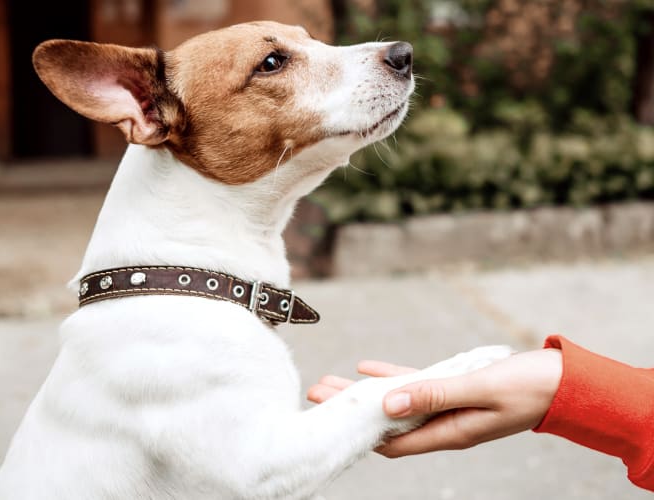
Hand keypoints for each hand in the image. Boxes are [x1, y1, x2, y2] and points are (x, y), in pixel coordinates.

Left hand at [307, 349, 561, 457]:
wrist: (564, 382)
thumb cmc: (528, 387)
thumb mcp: (479, 389)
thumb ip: (434, 395)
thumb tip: (388, 404)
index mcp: (449, 432)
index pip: (392, 441)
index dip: (359, 432)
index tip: (328, 418)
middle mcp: (444, 425)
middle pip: (386, 421)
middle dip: (351, 409)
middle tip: (316, 394)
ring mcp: (449, 409)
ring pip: (397, 402)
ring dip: (365, 393)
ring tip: (332, 383)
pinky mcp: (456, 391)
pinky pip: (416, 387)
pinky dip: (393, 378)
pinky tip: (368, 369)